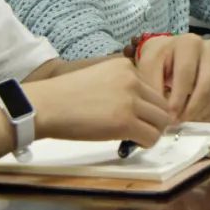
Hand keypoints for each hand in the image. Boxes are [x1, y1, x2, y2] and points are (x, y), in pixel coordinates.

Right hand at [27, 58, 171, 145]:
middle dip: (155, 119)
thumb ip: (121, 86)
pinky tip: (132, 142)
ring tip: (136, 137)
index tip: (139, 115)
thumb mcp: (99, 78)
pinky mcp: (126, 121)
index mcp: (125, 66)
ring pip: (162, 121)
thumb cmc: (65, 95)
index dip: (148, 106)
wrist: (47, 105)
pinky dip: (146, 143)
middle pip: (162, 104)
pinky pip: (151, 137)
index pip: (153, 88)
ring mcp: (130, 100)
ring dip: (152, 132)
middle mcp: (132, 79)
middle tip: (141, 129)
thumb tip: (139, 107)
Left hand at [136, 34, 209, 122]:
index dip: (177, 98)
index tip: (168, 116)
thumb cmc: (160, 59)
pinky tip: (194, 117)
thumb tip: (162, 113)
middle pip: (206, 87)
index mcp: (189, 43)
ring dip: (200, 114)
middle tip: (176, 122)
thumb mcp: (149, 65)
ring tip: (183, 120)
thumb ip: (152, 85)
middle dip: (191, 110)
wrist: (173, 53)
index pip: (186, 73)